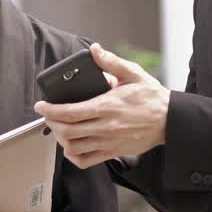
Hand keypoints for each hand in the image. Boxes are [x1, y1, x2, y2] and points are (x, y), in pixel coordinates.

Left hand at [36, 43, 170, 168]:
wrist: (170, 120)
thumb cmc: (152, 98)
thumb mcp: (134, 74)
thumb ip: (111, 62)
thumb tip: (94, 50)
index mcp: (108, 106)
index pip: (71, 112)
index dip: (51, 110)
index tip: (42, 106)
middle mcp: (106, 126)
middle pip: (67, 130)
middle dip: (52, 123)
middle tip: (48, 115)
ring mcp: (109, 142)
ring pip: (74, 147)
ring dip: (61, 139)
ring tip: (59, 129)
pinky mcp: (114, 152)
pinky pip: (86, 161)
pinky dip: (74, 156)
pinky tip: (72, 147)